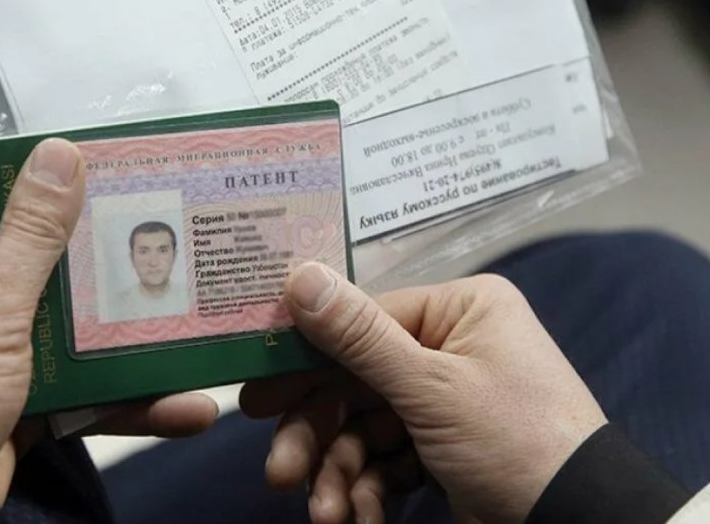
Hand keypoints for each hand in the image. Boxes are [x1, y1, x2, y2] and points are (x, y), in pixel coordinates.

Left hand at [0, 138, 217, 503]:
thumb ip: (34, 235)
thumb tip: (61, 149)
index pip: (9, 211)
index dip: (67, 198)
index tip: (130, 185)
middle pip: (55, 275)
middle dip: (115, 276)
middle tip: (181, 251)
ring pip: (76, 337)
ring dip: (133, 346)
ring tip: (198, 338)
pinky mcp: (21, 402)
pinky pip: (80, 390)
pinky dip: (125, 399)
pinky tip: (184, 406)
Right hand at [241, 263, 606, 523]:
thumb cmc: (516, 441)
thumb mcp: (432, 387)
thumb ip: (358, 336)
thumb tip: (297, 275)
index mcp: (460, 311)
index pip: (362, 322)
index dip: (306, 361)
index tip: (257, 395)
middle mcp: (452, 346)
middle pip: (357, 382)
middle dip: (319, 434)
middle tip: (279, 470)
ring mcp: (447, 400)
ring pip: (366, 427)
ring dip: (340, 472)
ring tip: (325, 515)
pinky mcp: (444, 447)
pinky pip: (389, 458)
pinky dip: (369, 489)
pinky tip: (358, 519)